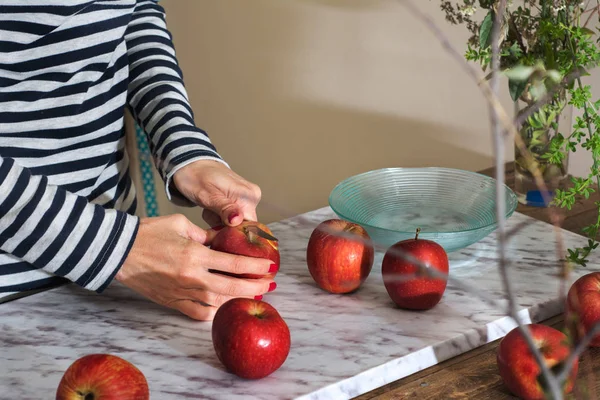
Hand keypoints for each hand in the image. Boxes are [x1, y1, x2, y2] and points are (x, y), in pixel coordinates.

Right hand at [116, 214, 276, 320]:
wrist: (118, 251)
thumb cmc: (148, 233)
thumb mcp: (180, 225)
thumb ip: (205, 234)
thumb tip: (223, 240)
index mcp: (195, 255)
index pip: (234, 264)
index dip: (255, 267)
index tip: (270, 267)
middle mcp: (191, 277)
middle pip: (232, 288)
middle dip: (255, 288)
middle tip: (270, 285)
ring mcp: (182, 292)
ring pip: (218, 303)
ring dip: (238, 300)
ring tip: (254, 295)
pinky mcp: (172, 302)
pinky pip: (199, 313)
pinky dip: (215, 311)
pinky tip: (226, 305)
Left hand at [172, 159, 260, 226]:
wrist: (192, 165)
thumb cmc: (196, 176)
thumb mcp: (207, 195)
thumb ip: (224, 208)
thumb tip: (237, 220)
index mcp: (248, 195)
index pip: (250, 227)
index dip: (234, 234)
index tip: (217, 230)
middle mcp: (253, 197)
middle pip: (243, 227)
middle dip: (224, 227)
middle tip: (210, 213)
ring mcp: (248, 199)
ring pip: (236, 225)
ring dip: (220, 222)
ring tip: (210, 208)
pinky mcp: (241, 201)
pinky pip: (233, 219)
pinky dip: (220, 218)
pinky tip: (213, 208)